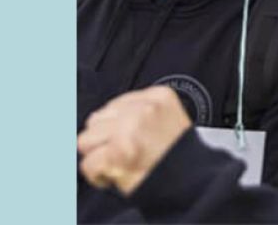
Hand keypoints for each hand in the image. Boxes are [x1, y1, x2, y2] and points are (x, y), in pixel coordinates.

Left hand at [77, 86, 192, 196]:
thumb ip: (138, 112)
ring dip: (98, 156)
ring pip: (85, 141)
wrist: (192, 181)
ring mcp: (129, 129)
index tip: (127, 140)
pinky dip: (98, 176)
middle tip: (126, 153)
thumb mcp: (167, 118)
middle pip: (96, 121)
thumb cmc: (179, 156)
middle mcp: (143, 108)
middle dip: (104, 140)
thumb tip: (103, 119)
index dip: (116, 127)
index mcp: (158, 96)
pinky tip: (117, 176)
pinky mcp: (117, 152)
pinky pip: (87, 164)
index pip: (113, 105)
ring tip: (121, 163)